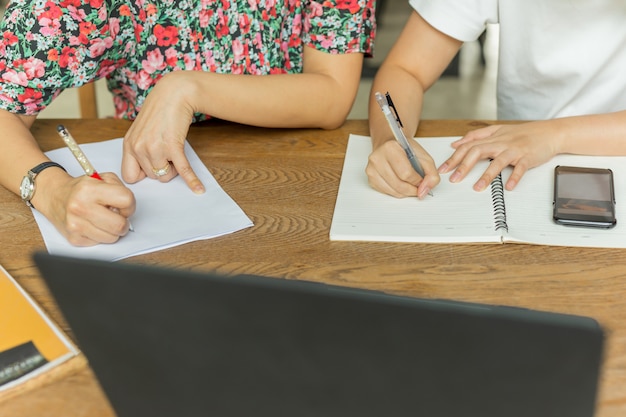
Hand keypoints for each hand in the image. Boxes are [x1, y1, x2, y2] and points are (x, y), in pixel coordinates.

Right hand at [43, 172, 135, 245]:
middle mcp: (80, 207)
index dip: (130, 204)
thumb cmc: (81, 188)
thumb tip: (127, 211)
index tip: (124, 205)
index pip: (126, 200)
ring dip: (113, 230)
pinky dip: (101, 235)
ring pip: (112, 237)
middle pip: (120, 225)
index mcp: (89, 189)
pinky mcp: (74, 238)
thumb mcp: (102, 178)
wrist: (54, 196)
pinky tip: (93, 225)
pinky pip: (100, 243)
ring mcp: (75, 225)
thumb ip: (120, 189)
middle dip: (124, 221)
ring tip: (104, 220)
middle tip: (117, 216)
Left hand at [121, 72, 204, 193]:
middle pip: (152, 177)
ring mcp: (155, 148)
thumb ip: (141, 149)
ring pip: (165, 176)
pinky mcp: (173, 146)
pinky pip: (182, 170)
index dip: (142, 175)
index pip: (130, 177)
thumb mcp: (141, 131)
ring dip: (174, 168)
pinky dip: (192, 180)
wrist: (174, 94)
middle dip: (163, 169)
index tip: (151, 167)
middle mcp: (139, 148)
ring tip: (174, 150)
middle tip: (167, 153)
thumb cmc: (160, 111)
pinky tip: (199, 189)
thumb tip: (152, 170)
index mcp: (129, 145)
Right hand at [366, 139, 439, 197]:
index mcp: (390, 148)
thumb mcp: (424, 157)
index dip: (418, 181)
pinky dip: (397, 192)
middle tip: (418, 186)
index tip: (422, 180)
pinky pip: (387, 193)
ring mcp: (371, 169)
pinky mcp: (370, 179)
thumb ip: (431, 173)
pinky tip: (401, 184)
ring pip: (393, 191)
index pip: (406, 173)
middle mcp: (377, 158)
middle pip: (399, 184)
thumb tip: (424, 191)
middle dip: (413, 189)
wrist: (391, 145)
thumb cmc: (405, 150)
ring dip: (406, 192)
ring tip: (411, 185)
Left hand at [438, 122, 561, 190]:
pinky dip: (514, 177)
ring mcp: (515, 150)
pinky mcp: (528, 157)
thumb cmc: (523, 133)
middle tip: (454, 179)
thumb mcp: (497, 130)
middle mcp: (501, 142)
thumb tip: (456, 143)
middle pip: (478, 151)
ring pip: (498, 161)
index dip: (454, 157)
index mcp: (492, 137)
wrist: (550, 132)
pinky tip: (508, 187)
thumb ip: (476, 136)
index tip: (443, 169)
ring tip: (477, 187)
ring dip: (487, 175)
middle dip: (464, 165)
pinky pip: (521, 168)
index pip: (468, 146)